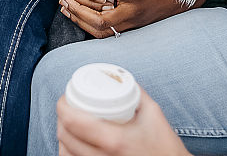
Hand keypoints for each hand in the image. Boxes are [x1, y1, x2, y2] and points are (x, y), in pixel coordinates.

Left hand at [57, 89, 188, 155]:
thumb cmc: (165, 147)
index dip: (62, 106)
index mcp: (114, 140)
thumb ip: (135, 92)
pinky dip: (69, 153)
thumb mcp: (153, 114)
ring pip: (65, 154)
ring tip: (69, 125)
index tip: (65, 97)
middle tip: (67, 107)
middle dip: (61, 119)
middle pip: (64, 137)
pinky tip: (74, 145)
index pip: (73, 121)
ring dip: (63, 137)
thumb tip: (120, 78)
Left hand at [59, 0, 208, 37]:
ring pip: (100, 31)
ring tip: (66, 8)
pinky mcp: (129, 29)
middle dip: (79, 10)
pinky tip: (77, 17)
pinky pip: (105, 33)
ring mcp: (130, 24)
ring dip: (80, 21)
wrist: (179, 0)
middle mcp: (132, 12)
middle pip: (100, 20)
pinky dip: (88, 27)